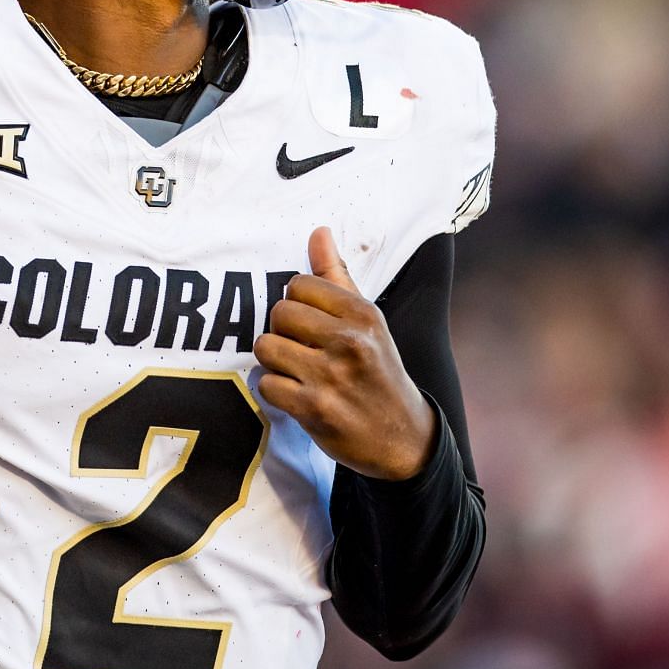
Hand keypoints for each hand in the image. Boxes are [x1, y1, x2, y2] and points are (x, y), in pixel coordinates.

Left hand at [254, 227, 436, 480]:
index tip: (310, 323)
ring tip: (297, 370)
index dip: (296, 303)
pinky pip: (266, 384)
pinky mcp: (314, 409)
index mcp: (362, 314)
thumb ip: (337, 276)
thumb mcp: (368, 321)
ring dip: (275, 361)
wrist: (402, 437)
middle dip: (283, 331)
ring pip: (266, 347)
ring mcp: (330, 376)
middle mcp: (348, 341)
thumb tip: (318, 232)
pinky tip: (297, 394)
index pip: (298, 284)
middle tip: (303, 349)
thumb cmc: (378, 371)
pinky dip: (276, 390)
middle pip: (279, 313)